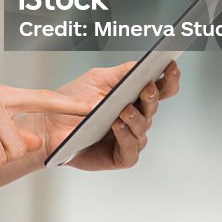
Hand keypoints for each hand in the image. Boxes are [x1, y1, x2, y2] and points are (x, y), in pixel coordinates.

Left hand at [20, 60, 180, 170]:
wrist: (50, 122)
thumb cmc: (74, 100)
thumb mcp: (98, 79)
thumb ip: (122, 72)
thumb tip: (142, 65)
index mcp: (135, 98)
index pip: (160, 89)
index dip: (169, 79)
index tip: (171, 65)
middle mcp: (137, 118)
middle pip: (152, 107)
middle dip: (151, 97)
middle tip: (146, 87)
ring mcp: (130, 138)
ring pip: (142, 128)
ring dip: (136, 118)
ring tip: (124, 109)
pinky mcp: (120, 156)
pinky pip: (130, 148)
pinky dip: (125, 136)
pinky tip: (117, 125)